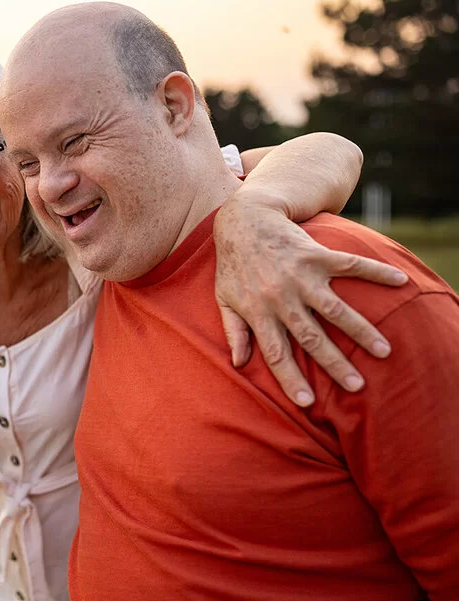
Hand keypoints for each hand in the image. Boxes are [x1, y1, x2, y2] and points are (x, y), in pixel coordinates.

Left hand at [214, 196, 407, 406]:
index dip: (289, 378)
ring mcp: (300, 275)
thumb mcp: (224, 299)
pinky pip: (349, 265)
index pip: (275, 353)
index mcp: (259, 312)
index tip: (306, 402)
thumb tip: (239, 363)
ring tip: (383, 351)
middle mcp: (281, 297)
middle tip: (357, 385)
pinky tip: (399, 281)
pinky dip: (375, 272)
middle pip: (310, 337)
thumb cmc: (233, 265)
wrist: (242, 220)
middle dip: (334, 363)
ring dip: (360, 330)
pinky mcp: (316, 254)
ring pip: (334, 308)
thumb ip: (234, 331)